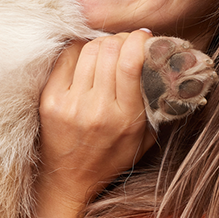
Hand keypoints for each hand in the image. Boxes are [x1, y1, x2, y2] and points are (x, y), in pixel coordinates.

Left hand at [38, 30, 156, 208]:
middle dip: (121, 38)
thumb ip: (157, 103)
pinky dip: (80, 50)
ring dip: (101, 42)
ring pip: (88, 49)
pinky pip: (66, 58)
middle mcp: (97, 109)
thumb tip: (168, 62)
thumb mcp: (145, 137)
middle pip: (109, 50)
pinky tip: (87, 56)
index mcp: (125, 118)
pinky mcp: (50, 100)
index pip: (131, 63)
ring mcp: (70, 104)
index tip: (144, 36)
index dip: (138, 40)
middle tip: (126, 41)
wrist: (69, 181)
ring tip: (108, 48)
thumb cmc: (111, 157)